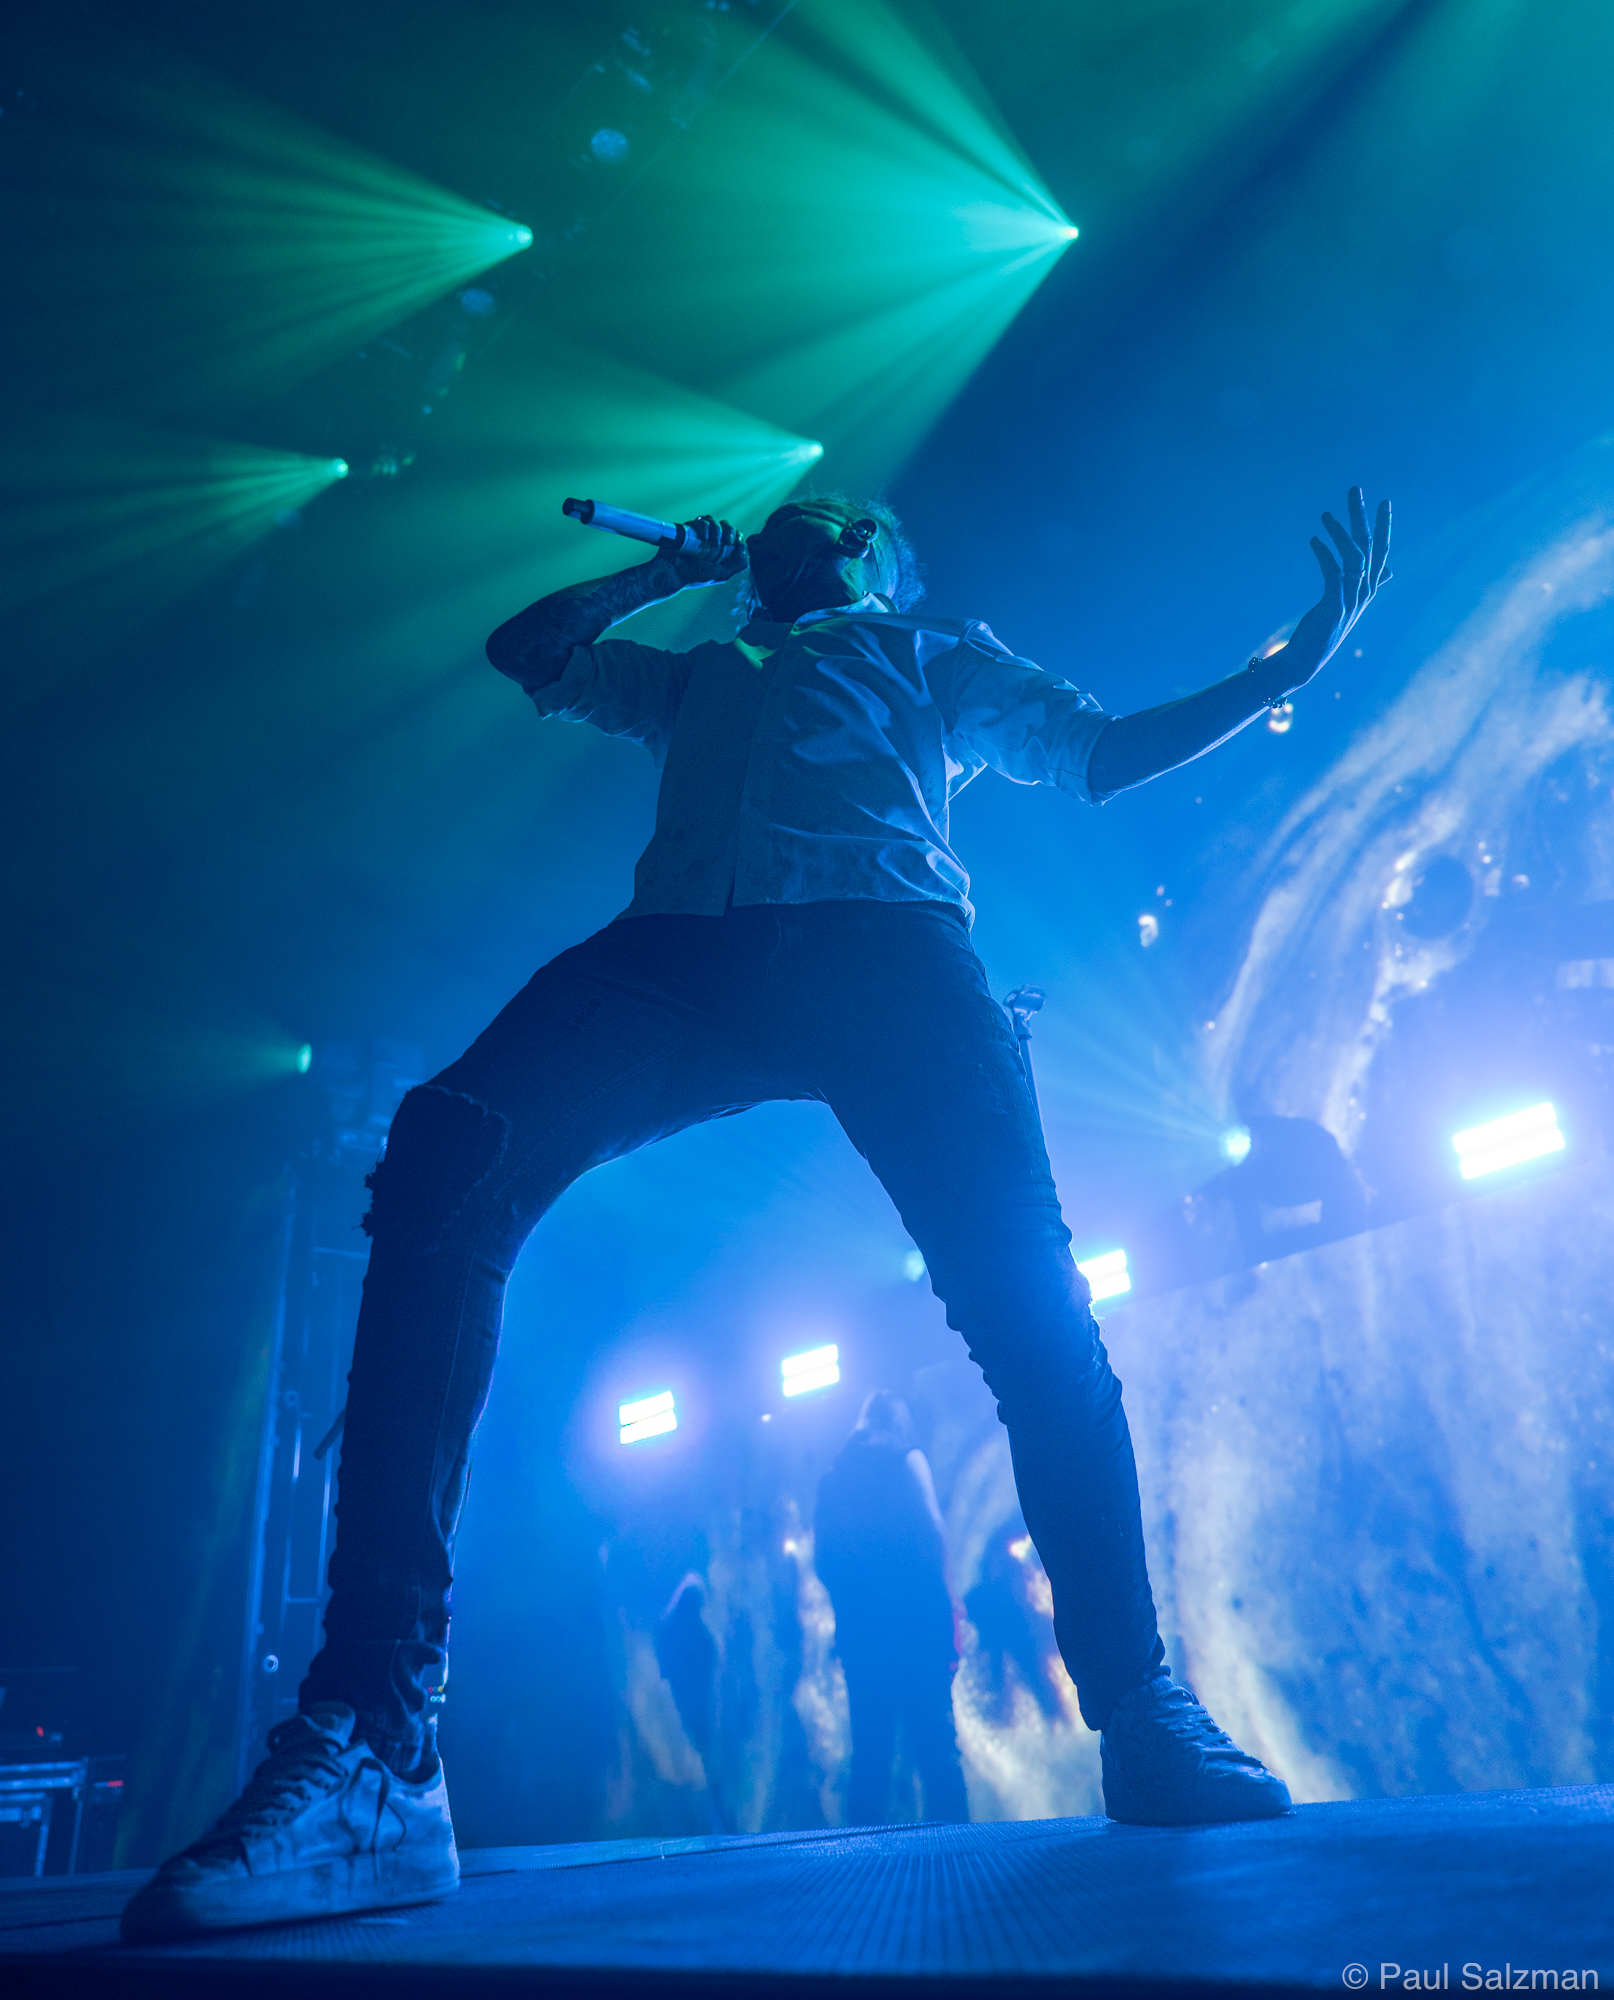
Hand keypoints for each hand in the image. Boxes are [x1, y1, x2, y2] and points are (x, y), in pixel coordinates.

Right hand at [665, 514, 747, 586]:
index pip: (735, 536)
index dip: (738, 536)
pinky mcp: (689, 528)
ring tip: (714, 543)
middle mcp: (711, 540)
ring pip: (713, 520)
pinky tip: (703, 538)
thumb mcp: (722, 574)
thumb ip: (739, 564)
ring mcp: (699, 533)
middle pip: (726, 525)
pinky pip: (701, 521)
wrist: (673, 573)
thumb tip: (745, 546)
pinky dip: (705, 527)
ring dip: (717, 529)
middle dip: (730, 530)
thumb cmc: (696, 576)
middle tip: (727, 541)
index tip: (735, 543)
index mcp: (721, 551)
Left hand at [1262, 487, 1390, 695]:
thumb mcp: (1349, 603)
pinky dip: (1324, 554)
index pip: (1381, 551)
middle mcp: (1364, 592)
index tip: (1384, 502)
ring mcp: (1352, 600)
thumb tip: (1389, 571)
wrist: (1305, 660)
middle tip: (1354, 490)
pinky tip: (1313, 540)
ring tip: (1324, 514)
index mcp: (1368, 588)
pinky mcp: (1335, 607)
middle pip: (1369, 547)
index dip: (1384, 526)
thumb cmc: (1324, 630)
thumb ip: (1370, 585)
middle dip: (1362, 517)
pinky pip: (1333, 573)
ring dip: (1339, 532)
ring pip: (1354, 557)